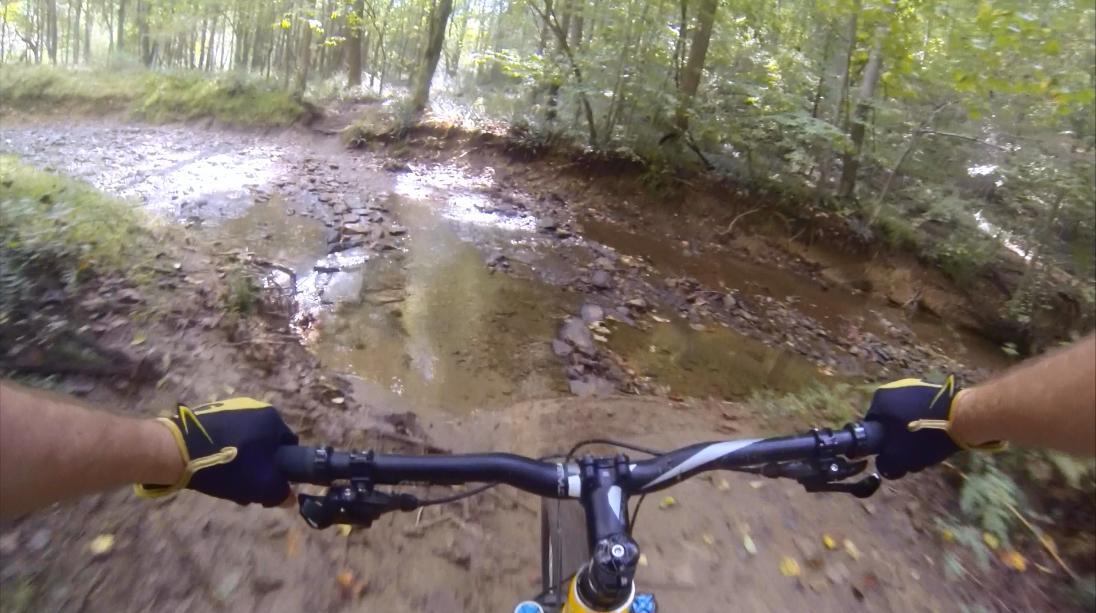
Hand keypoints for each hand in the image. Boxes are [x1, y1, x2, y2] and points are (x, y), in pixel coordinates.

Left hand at [135, 399, 297, 505]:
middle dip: (259, 466)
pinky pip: (226, 435)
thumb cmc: (229, 465)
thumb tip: (290, 499)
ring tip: (227, 480)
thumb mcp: (261, 485)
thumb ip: (280, 493)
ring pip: (246, 441)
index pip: (289, 446)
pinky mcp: (209, 413)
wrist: (177, 451)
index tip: (268, 483)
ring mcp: (230, 407)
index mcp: (273, 418)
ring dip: (242, 460)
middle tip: (247, 486)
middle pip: (266, 444)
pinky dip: (224, 451)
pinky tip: (213, 468)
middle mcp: (255, 407)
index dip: (282, 468)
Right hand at [865, 377, 962, 478]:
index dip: (881, 443)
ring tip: (926, 444)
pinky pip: (921, 410)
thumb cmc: (924, 436)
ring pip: (906, 416)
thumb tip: (883, 465)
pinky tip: (936, 434)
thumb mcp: (899, 458)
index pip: (871, 426)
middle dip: (898, 436)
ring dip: (912, 430)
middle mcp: (893, 388)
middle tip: (910, 452)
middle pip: (889, 421)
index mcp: (880, 400)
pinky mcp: (932, 389)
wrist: (963, 418)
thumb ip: (885, 464)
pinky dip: (925, 421)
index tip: (893, 453)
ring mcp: (914, 386)